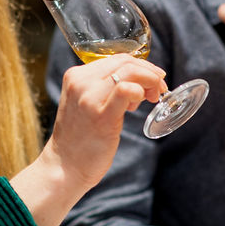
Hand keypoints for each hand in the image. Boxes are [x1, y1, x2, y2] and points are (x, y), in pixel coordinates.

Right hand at [46, 54, 165, 187]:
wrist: (65, 166)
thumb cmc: (80, 138)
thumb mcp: (87, 103)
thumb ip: (105, 89)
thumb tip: (139, 81)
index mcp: (76, 76)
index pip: (117, 59)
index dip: (141, 66)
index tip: (153, 79)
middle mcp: (81, 82)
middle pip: (125, 62)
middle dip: (149, 72)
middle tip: (159, 89)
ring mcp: (89, 97)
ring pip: (129, 71)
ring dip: (150, 81)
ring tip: (153, 97)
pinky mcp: (101, 115)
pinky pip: (127, 90)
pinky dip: (141, 91)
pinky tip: (142, 103)